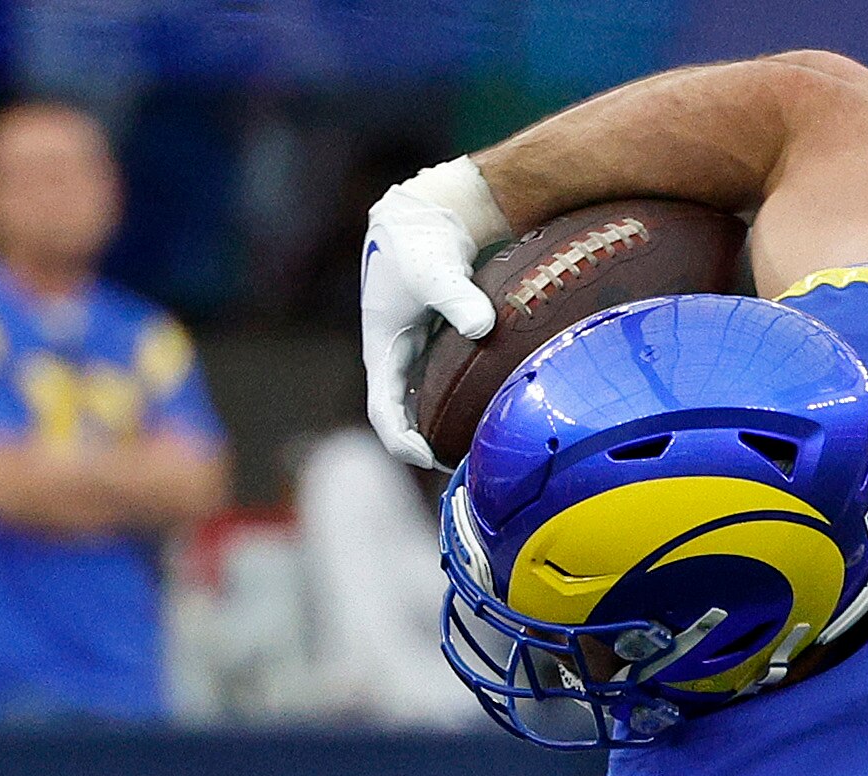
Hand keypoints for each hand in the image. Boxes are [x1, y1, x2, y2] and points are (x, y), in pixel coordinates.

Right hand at [360, 157, 506, 469]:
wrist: (422, 216)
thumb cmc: (420, 243)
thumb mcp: (436, 270)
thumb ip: (458, 299)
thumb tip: (481, 327)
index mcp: (382, 351)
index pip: (382, 414)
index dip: (403, 443)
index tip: (432, 458)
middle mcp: (393, 359)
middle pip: (401, 420)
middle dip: (425, 447)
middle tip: (464, 468)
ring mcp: (411, 355)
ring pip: (419, 408)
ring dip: (439, 432)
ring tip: (476, 452)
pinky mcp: (431, 347)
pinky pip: (437, 390)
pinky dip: (453, 408)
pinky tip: (485, 417)